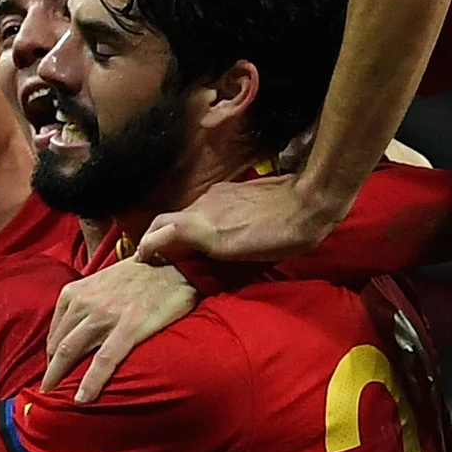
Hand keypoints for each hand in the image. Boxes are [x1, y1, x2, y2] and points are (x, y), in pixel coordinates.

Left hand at [45, 256, 200, 402]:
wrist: (177, 265)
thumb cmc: (142, 275)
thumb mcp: (102, 281)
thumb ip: (86, 301)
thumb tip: (77, 328)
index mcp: (76, 291)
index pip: (55, 332)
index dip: (52, 356)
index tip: (55, 371)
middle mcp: (85, 302)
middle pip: (58, 345)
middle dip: (51, 371)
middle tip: (48, 391)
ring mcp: (105, 315)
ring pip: (72, 352)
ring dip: (61, 378)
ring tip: (57, 398)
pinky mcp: (129, 328)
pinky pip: (104, 361)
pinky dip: (90, 382)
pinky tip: (83, 399)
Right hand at [141, 174, 338, 268]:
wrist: (309, 203)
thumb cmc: (277, 234)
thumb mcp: (232, 249)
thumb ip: (195, 242)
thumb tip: (166, 243)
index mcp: (199, 221)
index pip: (158, 229)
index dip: (146, 245)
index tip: (141, 259)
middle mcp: (203, 204)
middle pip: (168, 219)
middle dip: (156, 236)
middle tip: (156, 255)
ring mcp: (219, 195)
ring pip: (188, 213)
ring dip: (179, 230)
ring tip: (183, 248)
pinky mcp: (234, 191)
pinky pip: (206, 208)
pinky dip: (198, 222)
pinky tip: (213, 233)